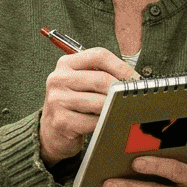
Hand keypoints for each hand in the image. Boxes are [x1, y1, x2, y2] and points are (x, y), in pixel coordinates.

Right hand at [38, 48, 136, 165]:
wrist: (51, 131)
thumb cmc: (73, 105)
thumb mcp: (82, 84)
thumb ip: (102, 76)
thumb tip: (133, 81)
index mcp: (66, 64)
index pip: (99, 56)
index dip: (122, 66)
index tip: (136, 79)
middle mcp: (59, 79)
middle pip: (101, 79)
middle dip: (122, 89)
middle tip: (134, 97)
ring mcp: (57, 100)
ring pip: (99, 102)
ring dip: (115, 107)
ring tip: (122, 110)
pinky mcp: (61, 121)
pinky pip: (93, 121)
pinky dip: (105, 123)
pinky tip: (108, 123)